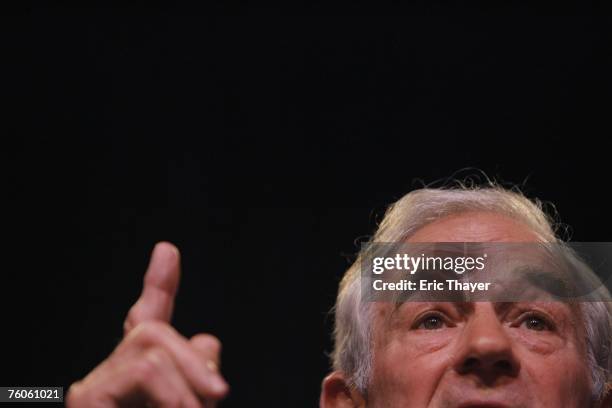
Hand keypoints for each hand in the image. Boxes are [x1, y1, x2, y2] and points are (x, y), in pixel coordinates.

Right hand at [66, 242, 228, 406]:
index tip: (167, 251)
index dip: (159, 285)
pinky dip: (171, 394)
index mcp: (142, 382)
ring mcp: (94, 388)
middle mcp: (112, 378)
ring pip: (151, 344)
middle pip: (153, 331)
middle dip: (193, 359)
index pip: (146, 324)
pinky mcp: (86, 399)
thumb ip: (197, 375)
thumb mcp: (196, 404)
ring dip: (186, 385)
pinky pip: (143, 368)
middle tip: (219, 393)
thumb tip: (206, 340)